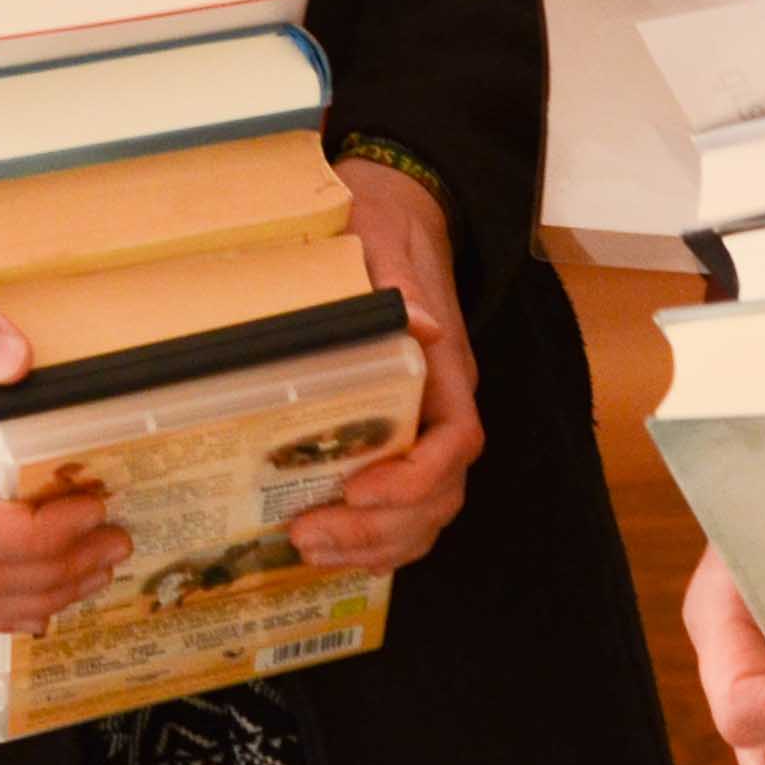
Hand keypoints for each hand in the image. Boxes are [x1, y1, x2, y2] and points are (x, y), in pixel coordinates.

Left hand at [290, 157, 482, 573]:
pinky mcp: (397, 439)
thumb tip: (420, 324)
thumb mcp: (383, 238)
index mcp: (445, 369)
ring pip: (423, 514)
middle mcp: (442, 407)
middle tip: (308, 532)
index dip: (415, 478)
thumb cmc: (385, 228)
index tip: (358, 487)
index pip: (458, 440)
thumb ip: (398, 281)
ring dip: (371, 544)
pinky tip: (326, 551)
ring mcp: (423, 428)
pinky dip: (371, 541)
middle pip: (439, 495)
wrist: (400, 214)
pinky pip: (402, 509)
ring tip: (307, 549)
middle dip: (379, 528)